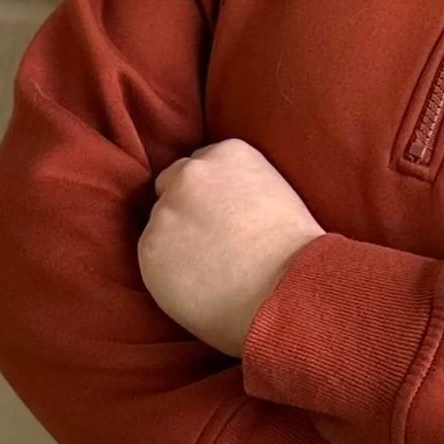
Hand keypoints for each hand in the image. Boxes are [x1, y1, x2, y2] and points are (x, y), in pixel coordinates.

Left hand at [138, 139, 323, 355]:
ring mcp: (167, 209)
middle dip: (185, 207)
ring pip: (161, 224)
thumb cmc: (294, 252)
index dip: (210, 193)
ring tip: (208, 269)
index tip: (221, 215)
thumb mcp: (275, 193)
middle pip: (172, 183)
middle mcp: (193, 173)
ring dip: (176, 241)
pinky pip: (153, 258)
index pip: (202, 164)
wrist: (285, 290)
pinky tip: (198, 284)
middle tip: (208, 240)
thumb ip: (238, 187)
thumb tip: (219, 208)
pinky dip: (168, 271)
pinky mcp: (149, 247)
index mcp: (229, 153)